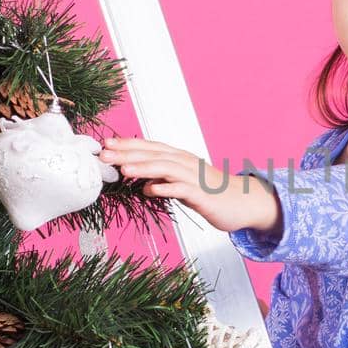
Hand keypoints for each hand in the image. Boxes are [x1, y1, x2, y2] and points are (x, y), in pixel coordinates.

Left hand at [99, 137, 280, 235]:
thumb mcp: (183, 186)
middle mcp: (186, 163)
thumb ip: (164, 182)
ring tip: (122, 169)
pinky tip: (149, 190)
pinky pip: (181, 189)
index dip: (128, 144)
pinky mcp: (202, 195)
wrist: (244, 202)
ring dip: (143, 167)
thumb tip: (143, 184)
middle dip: (127, 153)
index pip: (150, 147)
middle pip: (154, 154)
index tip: (105, 144)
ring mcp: (194, 178)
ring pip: (165, 168)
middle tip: (103, 153)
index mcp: (180, 159)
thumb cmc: (212, 194)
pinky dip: (165, 188)